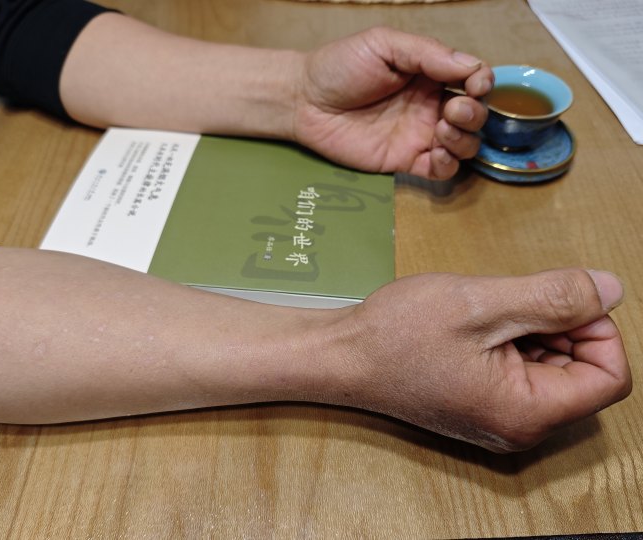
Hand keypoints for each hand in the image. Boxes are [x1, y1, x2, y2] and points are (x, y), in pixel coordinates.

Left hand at [293, 27, 492, 179]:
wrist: (304, 101)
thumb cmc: (340, 66)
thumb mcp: (384, 45)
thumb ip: (427, 53)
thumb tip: (471, 66)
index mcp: (429, 73)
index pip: (472, 79)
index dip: (482, 82)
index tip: (474, 84)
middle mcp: (429, 104)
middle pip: (474, 114)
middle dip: (474, 113)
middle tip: (453, 110)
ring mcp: (417, 135)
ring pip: (463, 144)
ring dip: (464, 139)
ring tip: (441, 129)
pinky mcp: (403, 161)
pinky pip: (439, 170)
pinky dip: (448, 165)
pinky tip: (437, 153)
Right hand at [332, 269, 630, 451]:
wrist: (342, 356)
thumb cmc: (397, 334)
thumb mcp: (479, 303)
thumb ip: (552, 296)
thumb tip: (611, 288)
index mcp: (526, 412)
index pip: (610, 376)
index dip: (598, 329)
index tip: (560, 298)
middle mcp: (519, 428)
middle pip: (583, 373)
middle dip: (563, 326)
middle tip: (514, 300)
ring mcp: (499, 420)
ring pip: (552, 369)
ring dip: (536, 330)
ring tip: (488, 311)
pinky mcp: (482, 406)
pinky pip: (522, 374)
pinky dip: (515, 341)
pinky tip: (479, 324)